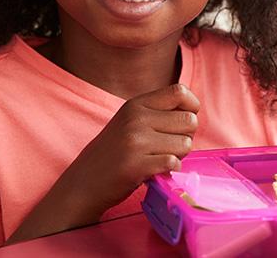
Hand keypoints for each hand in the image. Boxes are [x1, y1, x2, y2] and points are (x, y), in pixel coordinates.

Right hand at [8, 84, 198, 242]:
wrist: (82, 184)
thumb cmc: (112, 153)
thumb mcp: (129, 122)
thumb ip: (156, 113)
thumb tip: (193, 111)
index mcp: (136, 104)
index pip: (179, 92)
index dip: (192, 107)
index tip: (186, 120)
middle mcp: (136, 119)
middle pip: (189, 120)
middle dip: (187, 136)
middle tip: (169, 147)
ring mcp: (136, 141)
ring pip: (186, 144)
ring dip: (178, 155)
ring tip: (158, 159)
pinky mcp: (137, 165)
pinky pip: (174, 163)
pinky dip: (170, 169)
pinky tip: (154, 170)